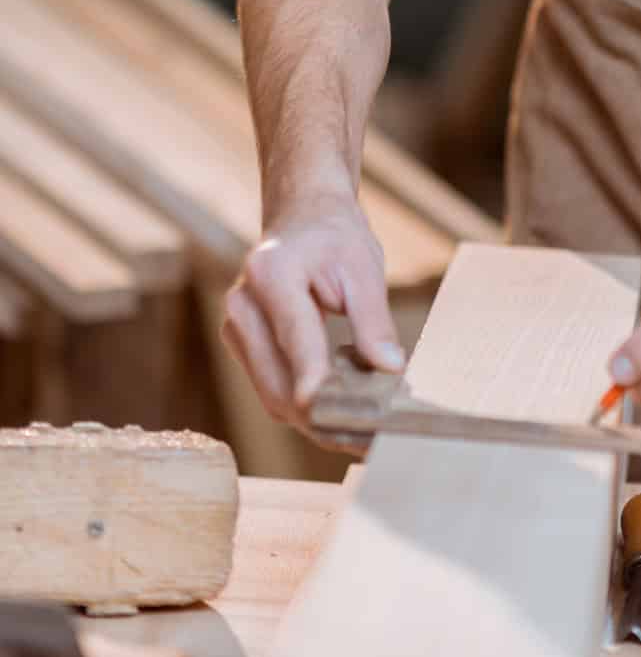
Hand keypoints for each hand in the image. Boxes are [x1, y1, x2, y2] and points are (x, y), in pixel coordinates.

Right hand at [221, 190, 403, 435]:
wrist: (302, 216)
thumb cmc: (334, 236)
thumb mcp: (364, 266)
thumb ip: (374, 320)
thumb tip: (389, 369)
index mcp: (271, 274)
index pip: (296, 340)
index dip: (318, 384)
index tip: (345, 419)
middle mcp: (242, 306)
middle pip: (280, 384)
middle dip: (327, 419)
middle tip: (374, 440)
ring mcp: (236, 330)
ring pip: (274, 399)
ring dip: (318, 424)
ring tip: (365, 438)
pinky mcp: (244, 349)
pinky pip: (274, 392)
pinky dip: (308, 410)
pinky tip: (344, 418)